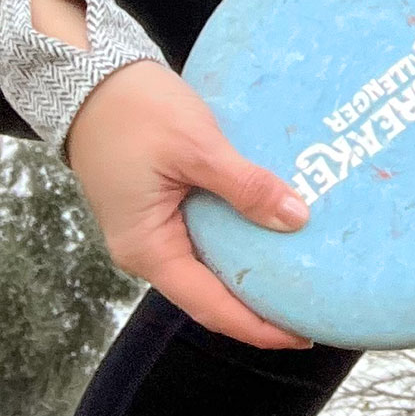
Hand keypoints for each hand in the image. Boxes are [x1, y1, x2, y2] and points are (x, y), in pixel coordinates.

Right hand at [65, 58, 311, 348]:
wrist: (97, 81)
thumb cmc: (138, 113)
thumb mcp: (198, 149)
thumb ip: (246, 186)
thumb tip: (296, 219)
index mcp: (150, 248)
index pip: (210, 306)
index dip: (256, 325)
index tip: (302, 334)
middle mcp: (151, 248)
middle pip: (213, 291)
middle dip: (261, 302)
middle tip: (315, 303)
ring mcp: (157, 227)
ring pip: (213, 261)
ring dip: (254, 266)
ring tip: (306, 269)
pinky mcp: (166, 204)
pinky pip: (210, 232)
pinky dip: (242, 234)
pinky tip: (277, 225)